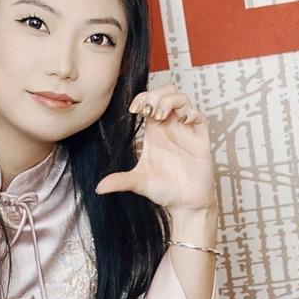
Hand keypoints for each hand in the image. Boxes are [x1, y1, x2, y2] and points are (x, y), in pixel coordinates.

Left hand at [94, 87, 218, 220]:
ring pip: (182, 99)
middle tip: (148, 111)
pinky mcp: (200, 139)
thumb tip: (98, 188)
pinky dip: (190, 113)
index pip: (149, 101)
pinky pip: (199, 116)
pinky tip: (182, 122)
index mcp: (154, 131)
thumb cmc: (164, 191)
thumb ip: (120, 181)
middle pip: (166, 93)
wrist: (185, 205)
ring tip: (161, 116)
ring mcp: (186, 131)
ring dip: (170, 101)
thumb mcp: (139, 182)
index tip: (134, 110)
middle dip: (156, 95)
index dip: (142, 98)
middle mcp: (170, 127)